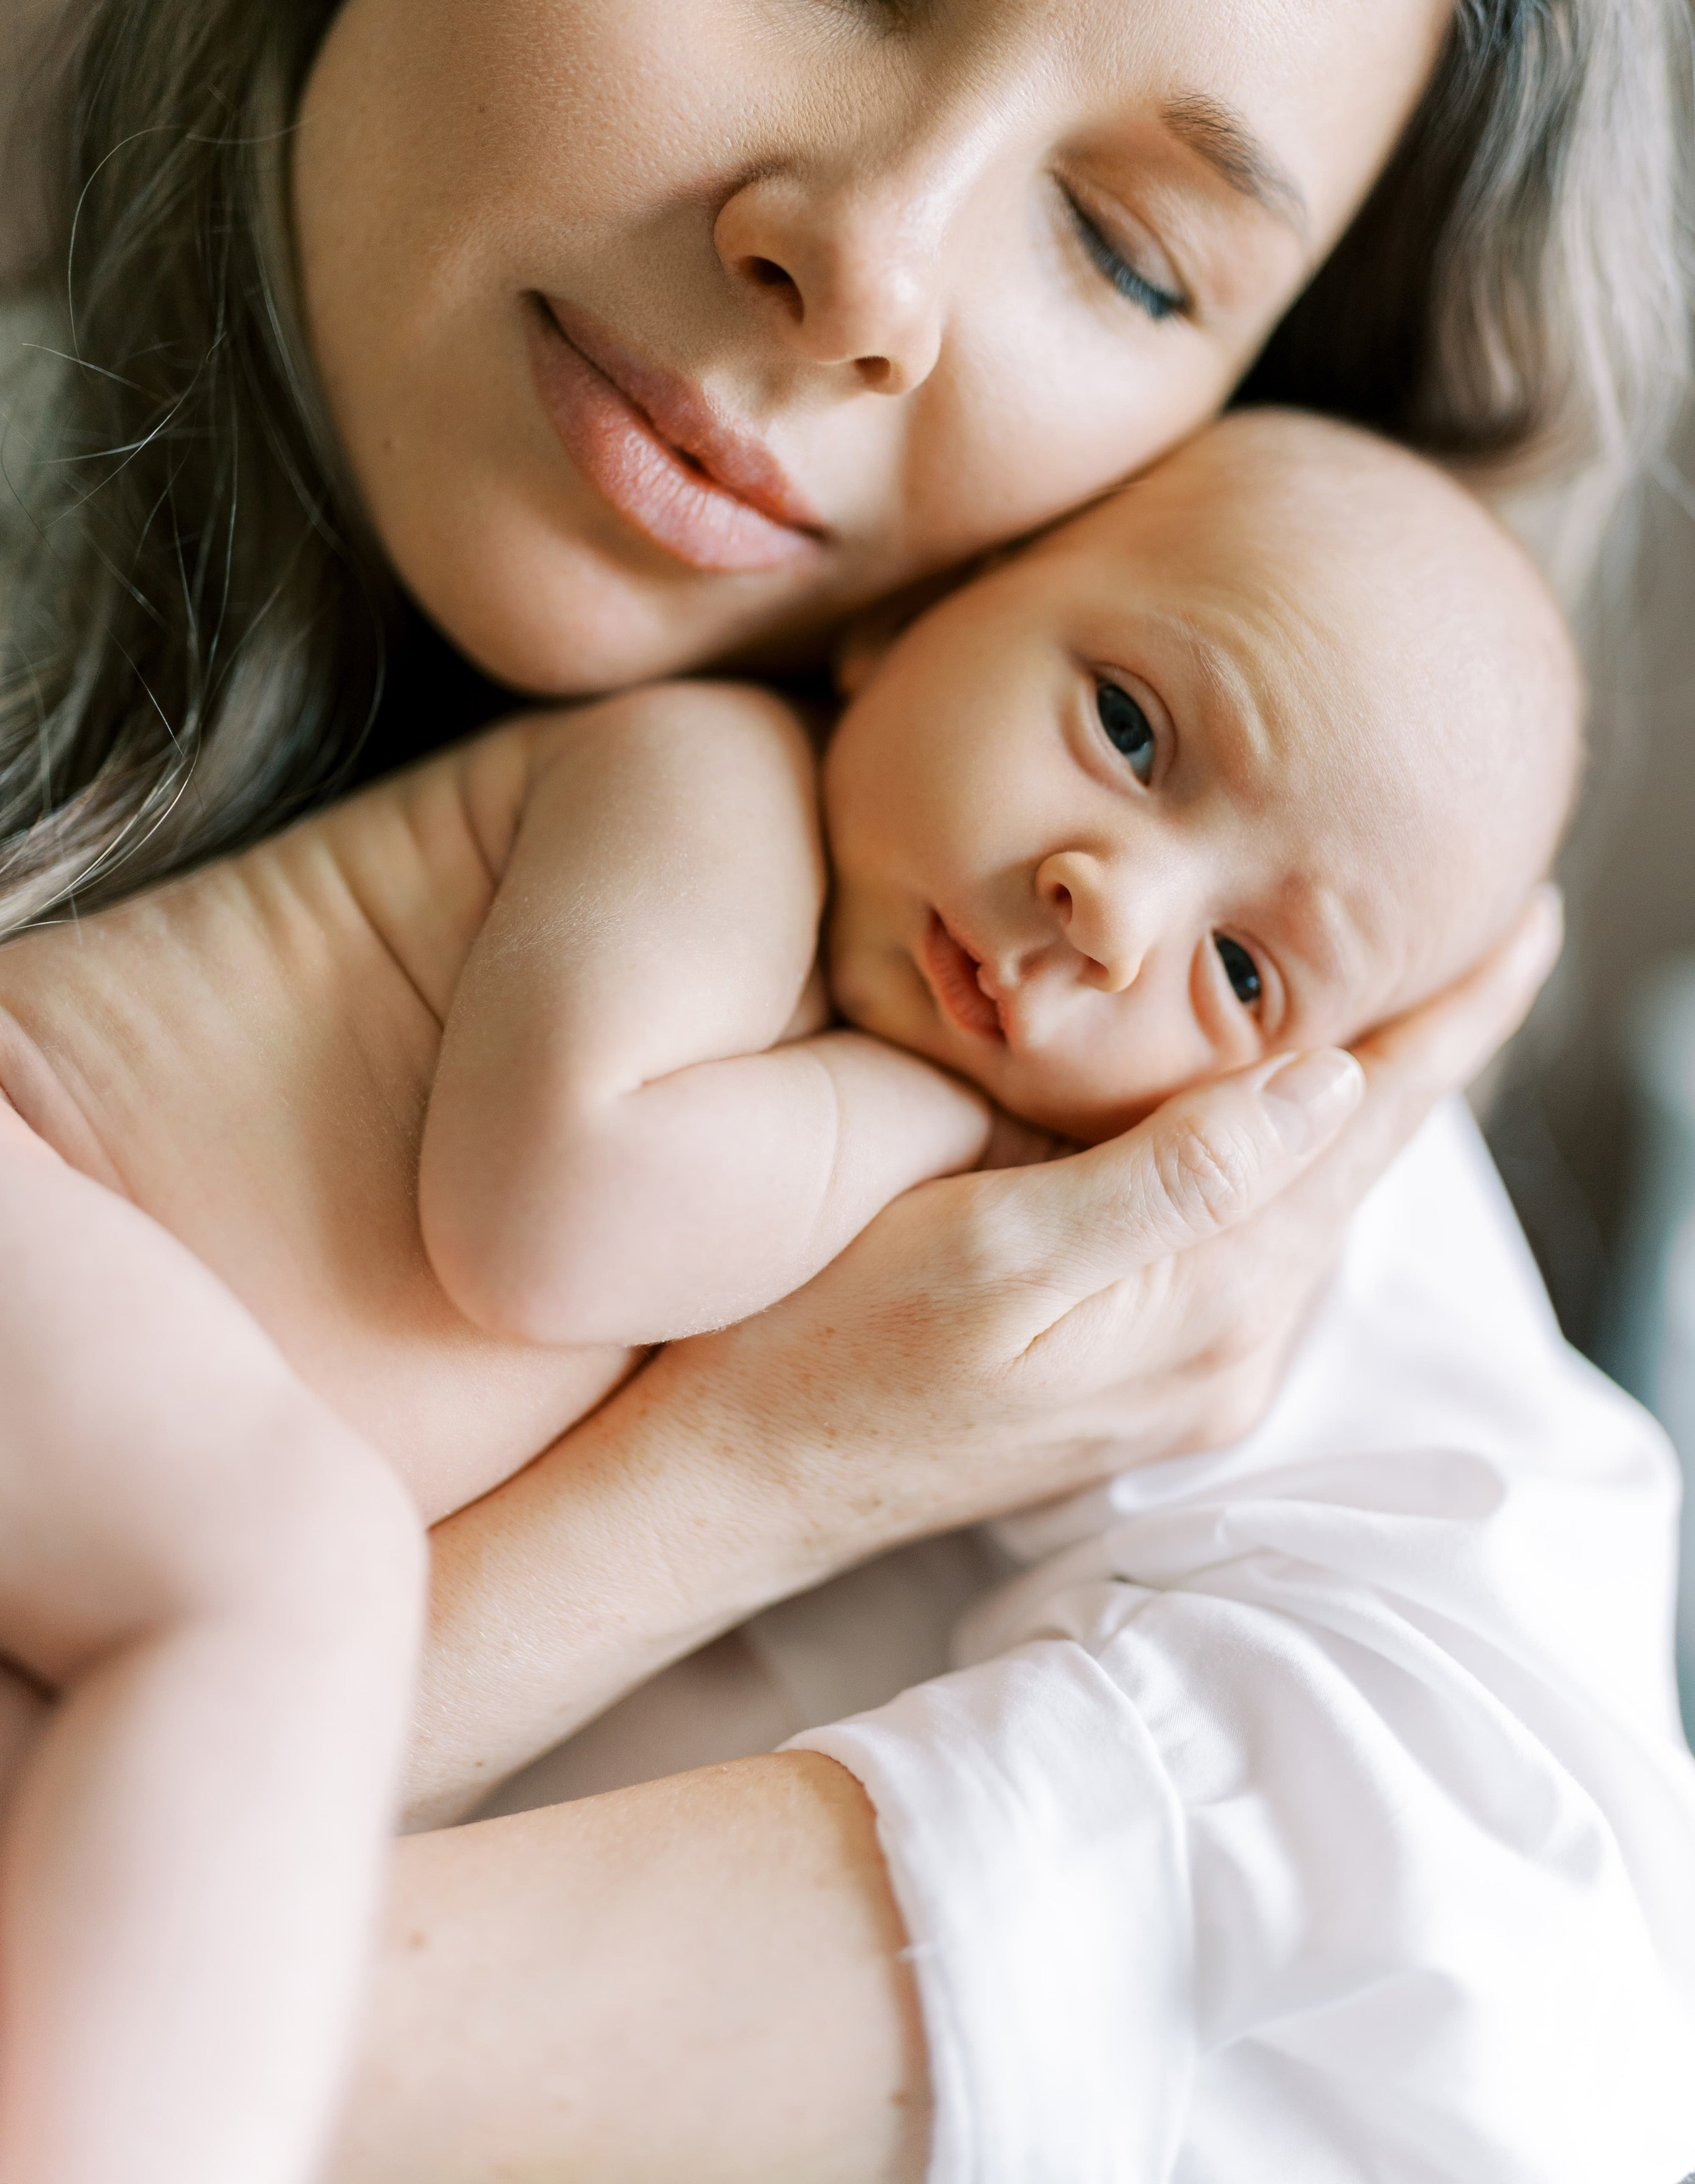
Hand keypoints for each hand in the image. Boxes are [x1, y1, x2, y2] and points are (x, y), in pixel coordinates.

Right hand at [633, 889, 1562, 1558]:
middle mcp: (1222, 1350)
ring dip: (1357, 1099)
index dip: (1449, 1022)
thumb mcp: (989, 1249)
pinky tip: (1273, 1108)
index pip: (1363, 1134)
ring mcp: (1183, 1372)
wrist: (734, 1483)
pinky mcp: (1135, 1374)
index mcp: (1206, 1307)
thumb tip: (1328, 1083)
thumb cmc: (825, 1349)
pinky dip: (1279, 1154)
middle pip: (1355, 1167)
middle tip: (1491, 933)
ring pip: (1306, 1203)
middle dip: (1423, 1049)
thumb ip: (1168, 1177)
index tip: (1526, 923)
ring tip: (1409, 998)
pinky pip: (1246, 1238)